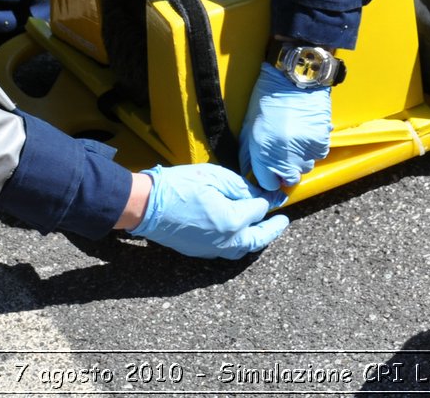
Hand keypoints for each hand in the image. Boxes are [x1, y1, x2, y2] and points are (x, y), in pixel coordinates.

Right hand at [129, 164, 288, 258]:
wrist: (146, 205)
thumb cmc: (179, 186)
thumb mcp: (214, 177)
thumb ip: (241, 188)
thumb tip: (261, 197)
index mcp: (233, 221)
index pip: (259, 210)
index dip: (269, 200)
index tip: (277, 194)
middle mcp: (227, 241)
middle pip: (257, 239)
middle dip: (272, 230)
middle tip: (282, 222)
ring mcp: (212, 249)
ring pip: (243, 250)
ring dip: (256, 240)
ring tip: (262, 230)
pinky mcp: (200, 252)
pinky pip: (227, 251)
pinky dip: (238, 244)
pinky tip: (237, 233)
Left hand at [239, 63, 331, 189]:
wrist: (294, 79)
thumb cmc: (267, 99)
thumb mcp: (250, 126)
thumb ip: (248, 154)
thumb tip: (247, 171)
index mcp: (263, 153)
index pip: (269, 184)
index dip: (269, 177)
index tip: (270, 168)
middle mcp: (285, 156)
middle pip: (290, 179)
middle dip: (285, 170)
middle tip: (283, 151)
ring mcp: (305, 151)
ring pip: (305, 167)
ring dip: (300, 159)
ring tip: (295, 138)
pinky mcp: (321, 142)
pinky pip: (319, 155)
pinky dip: (314, 148)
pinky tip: (306, 132)